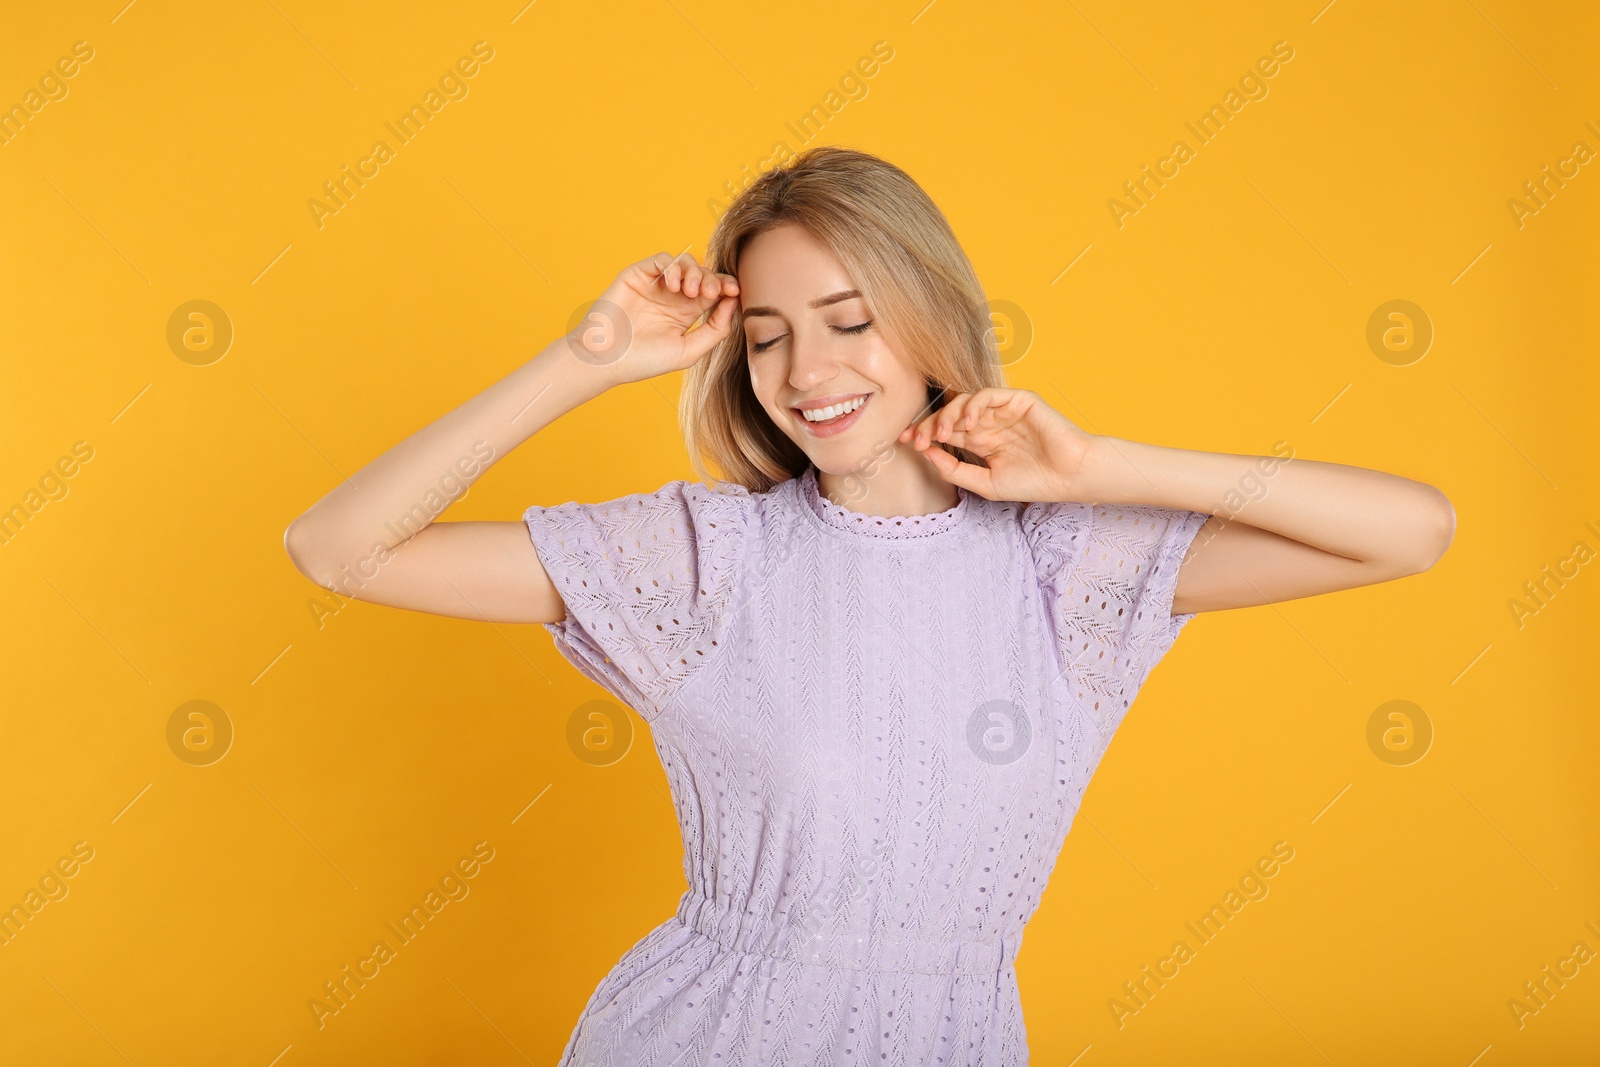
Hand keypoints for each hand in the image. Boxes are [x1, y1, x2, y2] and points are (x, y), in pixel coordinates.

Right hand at [572, 251, 739, 384]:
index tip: (735, 292)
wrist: (606, 360)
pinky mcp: (638, 275)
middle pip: (703, 274)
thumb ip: (715, 329)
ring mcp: (656, 284)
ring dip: (694, 272)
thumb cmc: (644, 361)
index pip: (714, 292)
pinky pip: (662, 260)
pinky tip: (673, 286)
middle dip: (712, 280)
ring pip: (685, 263)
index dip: (727, 287)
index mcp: (687, 313)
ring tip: (690, 291)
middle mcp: (673, 296)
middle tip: (711, 294)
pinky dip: (672, 267)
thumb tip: (734, 303)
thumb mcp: (688, 351)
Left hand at [897, 388, 1096, 501]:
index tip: (904, 443)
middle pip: (949, 415)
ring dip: (947, 416)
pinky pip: (987, 395)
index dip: (923, 434)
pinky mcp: (1017, 400)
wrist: (1069, 476)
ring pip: (964, 402)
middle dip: (928, 425)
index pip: (945, 432)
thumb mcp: (985, 483)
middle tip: (915, 439)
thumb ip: (955, 470)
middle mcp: (989, 423)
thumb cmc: (1034, 482)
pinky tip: (968, 423)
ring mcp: (1002, 411)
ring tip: (942, 434)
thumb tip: (926, 454)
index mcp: (981, 442)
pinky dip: (973, 405)